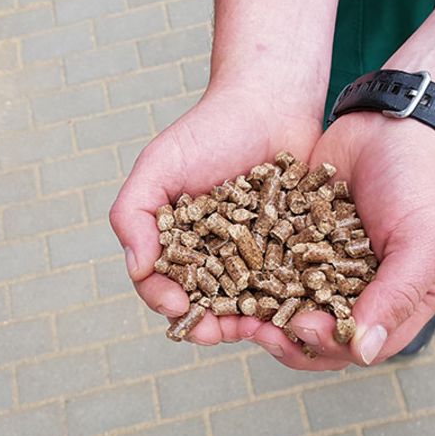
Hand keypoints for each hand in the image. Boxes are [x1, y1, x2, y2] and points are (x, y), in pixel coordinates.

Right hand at [109, 83, 324, 347]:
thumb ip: (134, 213)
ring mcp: (257, 261)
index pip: (165, 287)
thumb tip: (137, 267)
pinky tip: (300, 308)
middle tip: (224, 331)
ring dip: (255, 323)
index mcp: (178, 248)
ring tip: (264, 329)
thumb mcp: (159, 165)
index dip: (167, 302)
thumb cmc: (208, 132)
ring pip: (253, 305)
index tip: (177, 307)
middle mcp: (216, 261)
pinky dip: (294, 301)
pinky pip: (293, 286)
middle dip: (214, 326)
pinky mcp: (295, 254)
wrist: (270, 104)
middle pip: (209, 307)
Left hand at [248, 112, 434, 368]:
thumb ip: (396, 297)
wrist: (393, 120)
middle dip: (284, 336)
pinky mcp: (295, 243)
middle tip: (255, 328)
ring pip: (286, 307)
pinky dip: (250, 275)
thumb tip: (364, 352)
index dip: (326, 346)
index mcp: (396, 306)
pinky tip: (225, 273)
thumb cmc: (421, 184)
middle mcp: (357, 295)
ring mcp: (323, 269)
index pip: (357, 346)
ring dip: (260, 313)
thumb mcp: (423, 243)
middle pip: (315, 336)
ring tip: (232, 310)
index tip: (300, 328)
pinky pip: (270, 268)